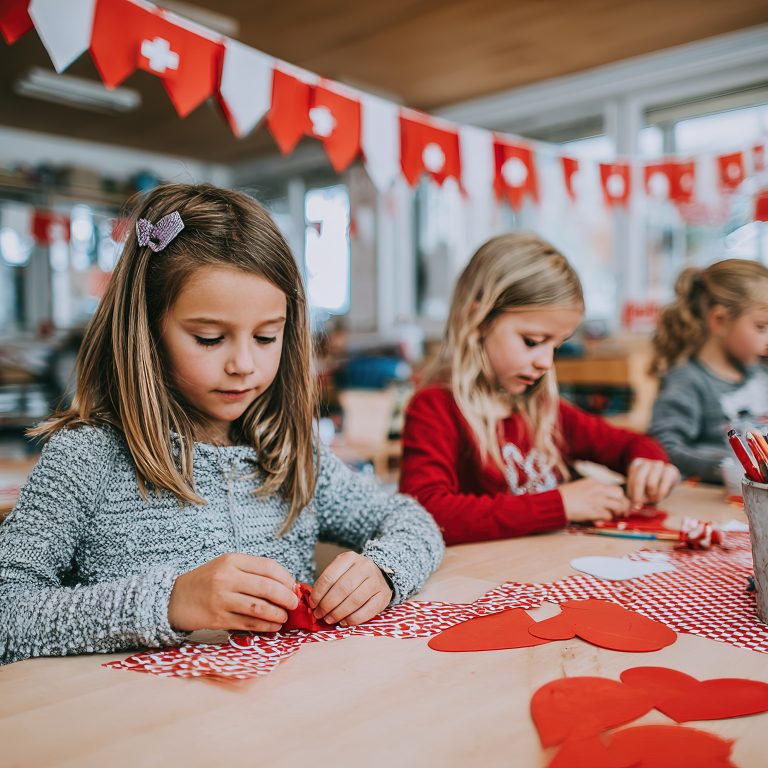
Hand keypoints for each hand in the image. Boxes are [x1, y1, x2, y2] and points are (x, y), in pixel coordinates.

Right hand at [167, 553, 298, 632]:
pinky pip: (248, 623)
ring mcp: (221, 598)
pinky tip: (273, 627)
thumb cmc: (206, 582)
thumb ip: (252, 572)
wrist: (174, 598)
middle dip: (286, 597)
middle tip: (294, 604)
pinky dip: (265, 626)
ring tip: (284, 618)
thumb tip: (285, 584)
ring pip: (259, 607)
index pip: (269, 566)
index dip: (286, 578)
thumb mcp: (226, 567)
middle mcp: (227, 577)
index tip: (293, 587)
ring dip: (278, 614)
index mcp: (232, 560)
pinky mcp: (217, 618)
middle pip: (267, 587)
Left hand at [310, 552, 392, 626]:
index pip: (329, 577)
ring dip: (338, 613)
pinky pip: (367, 611)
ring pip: (354, 600)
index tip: (313, 604)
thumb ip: (329, 583)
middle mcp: (364, 566)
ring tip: (329, 619)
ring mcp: (376, 581)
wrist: (380, 573)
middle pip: (342, 589)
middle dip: (327, 605)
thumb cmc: (354, 574)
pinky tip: (344, 621)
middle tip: (319, 615)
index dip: (318, 593)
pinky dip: (353, 619)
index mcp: (349, 558)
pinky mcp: (383, 596)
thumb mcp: (341, 570)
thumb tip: (314, 603)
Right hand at [560, 477, 629, 522]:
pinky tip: (601, 519)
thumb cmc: (565, 496)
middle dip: (622, 504)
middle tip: (620, 511)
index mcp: (595, 482)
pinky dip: (607, 519)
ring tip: (612, 516)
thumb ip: (593, 489)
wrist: (555, 502)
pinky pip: (609, 515)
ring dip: (617, 513)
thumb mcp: (581, 486)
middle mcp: (598, 489)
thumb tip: (603, 498)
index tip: (618, 503)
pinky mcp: (594, 510)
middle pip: (620, 495)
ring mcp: (597, 499)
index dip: (619, 498)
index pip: (615, 488)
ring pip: (618, 506)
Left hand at [626, 458, 680, 507]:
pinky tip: (659, 496)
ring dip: (650, 495)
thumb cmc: (649, 484)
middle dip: (638, 495)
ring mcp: (659, 465)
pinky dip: (660, 494)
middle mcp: (647, 463)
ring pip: (651, 484)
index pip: (631, 480)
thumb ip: (634, 496)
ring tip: (651, 498)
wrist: (666, 477)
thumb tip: (628, 511)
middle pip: (639, 481)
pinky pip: (664, 486)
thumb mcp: (639, 488)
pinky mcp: (671, 470)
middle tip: (639, 505)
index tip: (633, 503)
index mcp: (636, 464)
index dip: (631, 493)